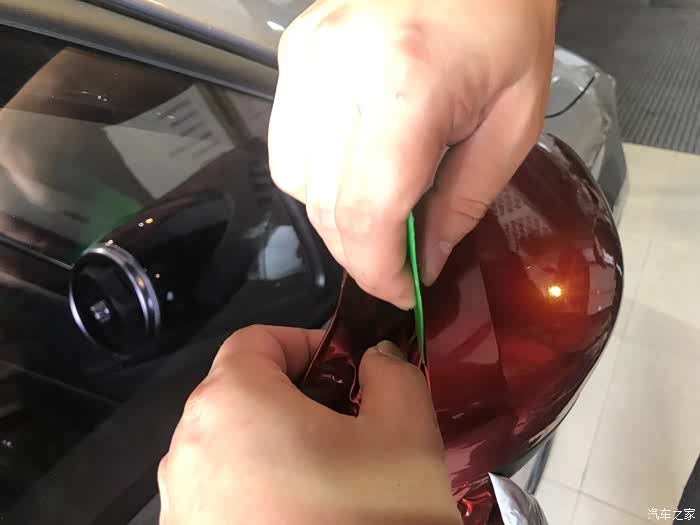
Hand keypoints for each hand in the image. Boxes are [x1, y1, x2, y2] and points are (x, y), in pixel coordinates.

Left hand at [158, 326, 459, 524]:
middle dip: (297, 395)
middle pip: (241, 393)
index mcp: (230, 402)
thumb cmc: (370, 516)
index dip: (306, 343)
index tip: (348, 370)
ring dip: (278, 444)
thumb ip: (391, 372)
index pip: (257, 340)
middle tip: (351, 423)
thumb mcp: (405, 431)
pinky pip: (221, 493)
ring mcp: (180, 504)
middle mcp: (187, 448)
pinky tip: (305, 516)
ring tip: (333, 476)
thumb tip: (374, 360)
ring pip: (231, 445)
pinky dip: (258, 488)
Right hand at [269, 0, 555, 307]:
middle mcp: (338, 71)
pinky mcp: (293, 54)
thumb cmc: (506, 22)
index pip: (366, 213)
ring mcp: (306, 60)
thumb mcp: (512, 122)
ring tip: (380, 209)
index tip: (404, 291)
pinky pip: (287, 144)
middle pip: (324, 206)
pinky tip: (354, 167)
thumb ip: (463, 201)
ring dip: (336, 217)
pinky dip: (316, 176)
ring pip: (294, 182)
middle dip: (361, 253)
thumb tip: (425, 261)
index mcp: (408, 86)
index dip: (380, 270)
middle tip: (398, 263)